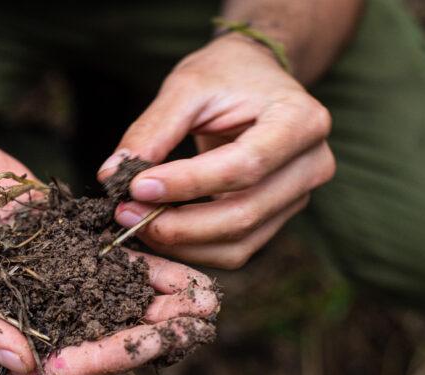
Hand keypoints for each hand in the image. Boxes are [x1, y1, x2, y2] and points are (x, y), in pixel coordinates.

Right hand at [0, 137, 218, 374]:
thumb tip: (25, 365)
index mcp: (1, 335)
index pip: (60, 362)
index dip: (105, 357)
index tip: (147, 344)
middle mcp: (36, 315)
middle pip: (101, 336)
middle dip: (151, 333)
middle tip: (200, 324)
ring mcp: (57, 281)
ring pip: (116, 302)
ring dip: (162, 306)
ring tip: (209, 300)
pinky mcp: (71, 247)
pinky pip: (115, 263)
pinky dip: (151, 269)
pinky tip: (190, 272)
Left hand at [98, 34, 334, 268]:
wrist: (257, 78)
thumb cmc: (226, 75)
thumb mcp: (187, 86)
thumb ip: (152, 129)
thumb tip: (112, 175)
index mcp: (301, 120)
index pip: (243, 166)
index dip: (187, 184)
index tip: (135, 187)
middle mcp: (312, 164)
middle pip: (244, 213)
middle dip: (178, 224)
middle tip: (125, 214)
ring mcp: (299, 196)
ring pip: (239, 242)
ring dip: (181, 243)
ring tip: (135, 222)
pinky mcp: (278, 217)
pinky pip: (236, 249)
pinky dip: (193, 248)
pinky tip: (158, 230)